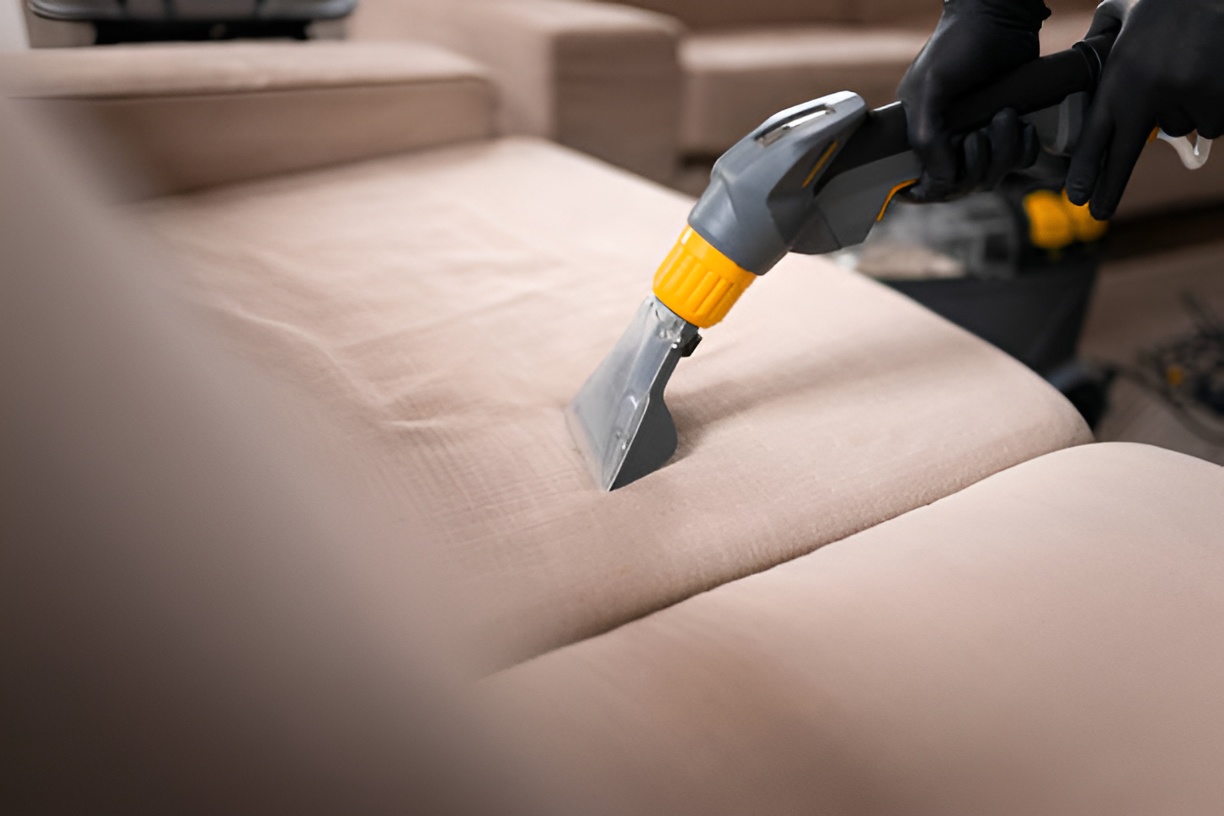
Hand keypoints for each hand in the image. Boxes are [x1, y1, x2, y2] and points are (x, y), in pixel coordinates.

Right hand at [897, 0, 1049, 200]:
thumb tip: (938, 182)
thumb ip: (927, 138)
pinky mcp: (1008, 129)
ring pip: (993, 174)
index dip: (935, 191)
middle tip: (982, 133)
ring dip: (1004, 152)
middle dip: (978, 165)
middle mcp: (948, 141)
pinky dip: (1024, 149)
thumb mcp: (932, 88)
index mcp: (920, 134)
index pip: (924, 183)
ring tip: (1007, 116)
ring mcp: (979, 136)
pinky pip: (1019, 161)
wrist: (1000, 16)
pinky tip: (1022, 124)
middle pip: (963, 185)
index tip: (948, 184)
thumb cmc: (958, 45)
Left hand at [1067, 0, 1223, 218]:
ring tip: (1194, 65)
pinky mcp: (1221, 98)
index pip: (1096, 136)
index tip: (1076, 197)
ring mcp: (1188, 98)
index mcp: (1121, 75)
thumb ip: (1103, 34)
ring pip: (1187, 128)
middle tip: (1098, 212)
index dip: (1086, 170)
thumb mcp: (1125, 6)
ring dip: (1191, 107)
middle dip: (1111, 187)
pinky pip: (1215, 120)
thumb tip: (1086, 49)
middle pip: (1126, 155)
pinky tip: (1213, 69)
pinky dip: (1216, 103)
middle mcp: (1149, 94)